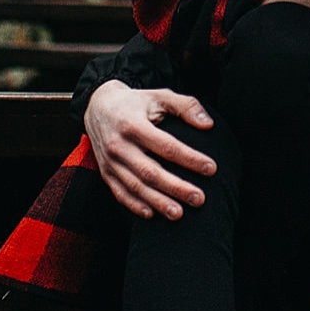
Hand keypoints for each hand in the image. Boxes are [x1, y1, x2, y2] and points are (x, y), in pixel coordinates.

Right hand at [83, 80, 217, 220]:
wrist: (98, 107)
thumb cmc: (136, 103)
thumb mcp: (160, 96)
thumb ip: (186, 106)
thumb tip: (208, 125)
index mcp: (133, 125)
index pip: (166, 146)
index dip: (190, 159)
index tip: (211, 168)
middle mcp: (119, 145)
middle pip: (150, 172)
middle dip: (176, 187)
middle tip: (199, 199)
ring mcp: (110, 161)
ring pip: (135, 186)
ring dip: (158, 202)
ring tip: (179, 213)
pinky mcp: (105, 172)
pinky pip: (119, 193)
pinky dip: (135, 206)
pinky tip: (152, 214)